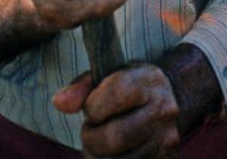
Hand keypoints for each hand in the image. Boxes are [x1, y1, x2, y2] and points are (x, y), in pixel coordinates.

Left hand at [53, 63, 180, 158]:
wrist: (167, 102)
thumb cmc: (129, 87)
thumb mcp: (109, 76)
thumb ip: (82, 86)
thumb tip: (59, 102)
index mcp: (149, 81)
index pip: (117, 93)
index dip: (93, 106)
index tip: (91, 108)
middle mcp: (163, 111)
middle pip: (115, 137)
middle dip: (91, 139)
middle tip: (90, 132)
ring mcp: (166, 141)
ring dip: (98, 158)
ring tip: (99, 145)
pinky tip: (111, 155)